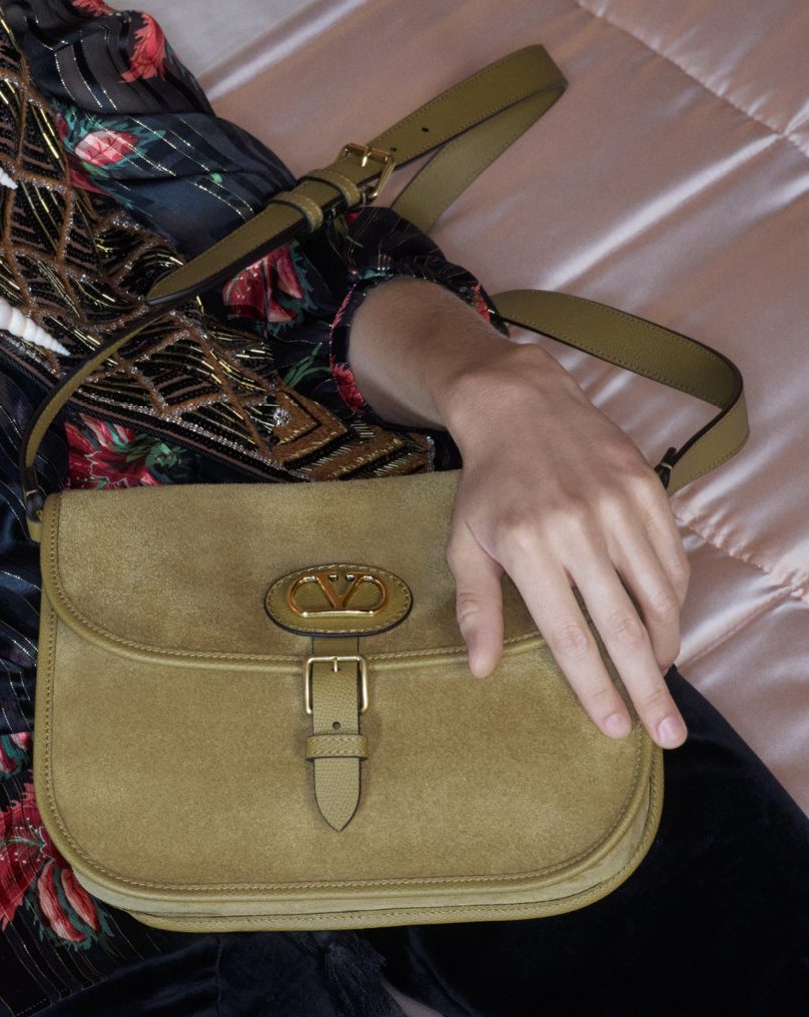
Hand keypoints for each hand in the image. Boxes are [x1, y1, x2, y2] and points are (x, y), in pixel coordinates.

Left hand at [439, 341, 689, 748]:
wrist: (520, 406)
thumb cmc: (487, 484)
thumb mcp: (465, 543)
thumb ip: (476, 607)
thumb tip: (482, 669)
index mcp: (527, 548)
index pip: (569, 635)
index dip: (594, 686)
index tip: (615, 726)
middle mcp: (577, 529)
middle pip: (623, 627)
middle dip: (648, 688)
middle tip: (667, 734)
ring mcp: (617, 507)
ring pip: (659, 596)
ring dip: (664, 645)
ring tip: (660, 678)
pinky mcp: (647, 488)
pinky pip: (672, 558)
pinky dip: (674, 598)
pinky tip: (664, 620)